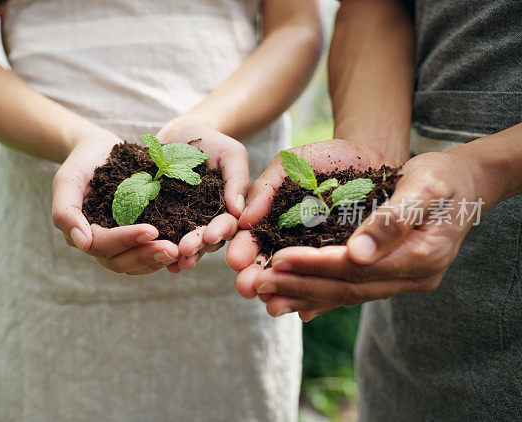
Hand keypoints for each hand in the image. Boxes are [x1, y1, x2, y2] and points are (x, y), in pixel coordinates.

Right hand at [52, 132, 179, 274]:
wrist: (99, 150)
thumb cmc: (81, 163)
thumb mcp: (68, 180)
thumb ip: (66, 211)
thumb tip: (82, 244)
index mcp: (83, 234)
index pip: (103, 245)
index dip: (126, 240)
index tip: (152, 230)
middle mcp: (101, 244)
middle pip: (121, 262)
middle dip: (147, 256)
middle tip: (173, 249)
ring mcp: (120, 243)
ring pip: (137, 264)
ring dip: (158, 260)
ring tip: (182, 251)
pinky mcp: (137, 235)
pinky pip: (149, 252)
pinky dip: (164, 253)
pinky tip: (184, 245)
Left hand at [156, 117, 249, 272]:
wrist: (177, 135)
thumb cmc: (209, 142)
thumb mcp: (230, 153)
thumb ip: (237, 179)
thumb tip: (239, 211)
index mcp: (228, 209)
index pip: (227, 224)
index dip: (219, 231)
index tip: (210, 235)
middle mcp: (209, 221)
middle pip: (206, 241)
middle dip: (197, 246)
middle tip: (185, 249)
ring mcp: (186, 223)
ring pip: (186, 244)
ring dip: (180, 254)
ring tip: (172, 260)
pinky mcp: (163, 221)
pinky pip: (163, 237)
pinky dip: (160, 249)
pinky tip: (154, 258)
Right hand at [227, 139, 388, 309]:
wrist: (374, 157)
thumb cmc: (328, 157)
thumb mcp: (292, 164)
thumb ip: (266, 188)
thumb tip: (244, 221)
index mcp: (271, 221)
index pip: (251, 240)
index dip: (241, 250)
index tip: (234, 260)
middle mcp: (290, 243)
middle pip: (268, 265)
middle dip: (255, 277)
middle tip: (246, 287)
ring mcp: (318, 256)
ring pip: (296, 280)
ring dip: (281, 293)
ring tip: (270, 303)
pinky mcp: (345, 266)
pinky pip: (331, 285)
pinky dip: (318, 301)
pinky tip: (306, 312)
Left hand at [240, 150, 481, 320]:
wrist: (465, 184)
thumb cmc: (443, 178)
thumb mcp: (424, 187)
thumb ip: (393, 220)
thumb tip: (357, 253)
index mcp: (420, 257)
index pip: (357, 268)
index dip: (315, 264)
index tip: (277, 260)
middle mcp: (412, 278)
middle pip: (346, 288)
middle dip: (298, 285)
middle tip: (255, 284)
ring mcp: (401, 282)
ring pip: (345, 294)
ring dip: (302, 296)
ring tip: (264, 297)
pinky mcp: (389, 278)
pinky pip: (350, 291)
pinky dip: (319, 296)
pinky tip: (291, 302)